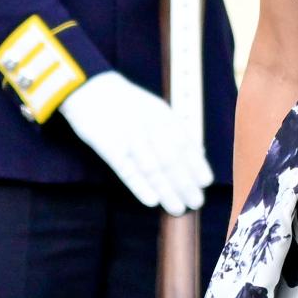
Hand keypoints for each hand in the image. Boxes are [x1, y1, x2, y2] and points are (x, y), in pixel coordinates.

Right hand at [59, 71, 212, 214]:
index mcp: (163, 116)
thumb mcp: (156, 109)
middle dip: (186, 183)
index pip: (185, 143)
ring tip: (178, 208)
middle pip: (171, 159)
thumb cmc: (127, 103)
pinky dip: (140, 186)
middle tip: (197, 202)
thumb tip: (200, 152)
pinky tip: (152, 200)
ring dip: (167, 190)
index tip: (206, 182)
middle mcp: (149, 126)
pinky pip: (126, 170)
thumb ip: (177, 129)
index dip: (196, 164)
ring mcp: (129, 137)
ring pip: (152, 168)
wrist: (91, 89)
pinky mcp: (108, 147)